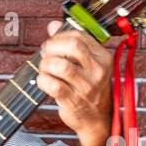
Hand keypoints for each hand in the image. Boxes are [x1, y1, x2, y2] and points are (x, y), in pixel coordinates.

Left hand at [36, 21, 114, 145]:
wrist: (96, 120)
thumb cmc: (89, 89)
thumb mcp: (87, 64)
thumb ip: (71, 43)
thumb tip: (52, 25)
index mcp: (103, 57)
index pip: (79, 36)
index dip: (59, 36)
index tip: (51, 43)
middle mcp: (97, 71)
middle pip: (71, 47)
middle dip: (52, 47)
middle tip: (45, 54)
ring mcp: (86, 87)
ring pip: (60, 66)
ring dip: (45, 65)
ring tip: (44, 69)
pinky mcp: (73, 101)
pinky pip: (53, 85)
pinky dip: (42, 81)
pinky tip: (43, 81)